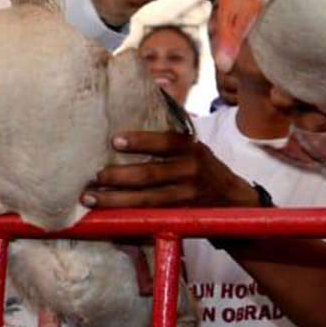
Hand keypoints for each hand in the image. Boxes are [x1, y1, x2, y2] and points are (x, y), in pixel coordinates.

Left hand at [84, 132, 262, 208]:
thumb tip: (144, 107)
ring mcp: (187, 198)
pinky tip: (108, 219)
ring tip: (91, 198)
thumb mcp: (195, 148)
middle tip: (95, 175)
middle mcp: (191, 172)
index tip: (115, 140)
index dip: (141, 141)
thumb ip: (170, 138)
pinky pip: (151, 219)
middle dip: (119, 176)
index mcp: (192, 149)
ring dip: (116, 200)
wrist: (235, 203)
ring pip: (147, 201)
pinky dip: (128, 219)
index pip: (166, 142)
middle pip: (150, 175)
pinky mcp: (182, 218)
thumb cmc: (204, 170)